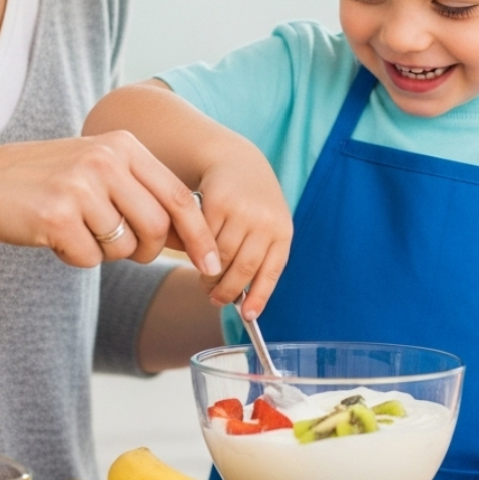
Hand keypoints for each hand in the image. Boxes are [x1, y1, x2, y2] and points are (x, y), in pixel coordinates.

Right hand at [0, 131, 220, 275]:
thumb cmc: (52, 181)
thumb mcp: (102, 169)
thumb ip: (144, 192)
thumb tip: (193, 235)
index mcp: (123, 145)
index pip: (177, 195)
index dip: (198, 233)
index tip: (210, 262)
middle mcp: (105, 160)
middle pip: (156, 225)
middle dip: (149, 250)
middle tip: (127, 250)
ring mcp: (80, 186)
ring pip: (124, 245)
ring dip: (107, 251)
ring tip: (80, 230)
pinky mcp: (56, 216)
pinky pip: (90, 258)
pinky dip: (78, 257)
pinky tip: (57, 236)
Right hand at [186, 141, 291, 318]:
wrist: (236, 162)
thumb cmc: (252, 203)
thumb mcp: (267, 224)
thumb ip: (261, 256)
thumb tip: (248, 304)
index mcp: (282, 230)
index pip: (270, 272)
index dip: (259, 297)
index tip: (247, 317)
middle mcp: (265, 220)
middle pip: (242, 269)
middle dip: (226, 291)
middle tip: (214, 299)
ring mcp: (241, 211)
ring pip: (220, 258)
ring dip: (209, 276)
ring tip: (205, 281)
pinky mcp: (216, 202)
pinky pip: (203, 240)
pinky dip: (198, 252)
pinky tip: (196, 255)